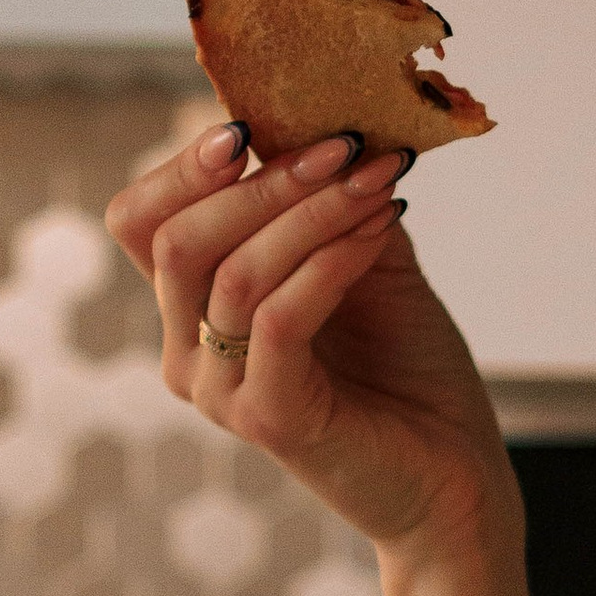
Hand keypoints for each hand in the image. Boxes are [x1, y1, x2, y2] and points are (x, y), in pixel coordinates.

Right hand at [106, 122, 517, 578]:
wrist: (454, 478)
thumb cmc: (408, 372)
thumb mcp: (367, 261)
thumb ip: (330, 201)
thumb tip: (322, 116)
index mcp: (192, 314)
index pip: (141, 222)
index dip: (182, 165)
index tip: (253, 123)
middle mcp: (188, 355)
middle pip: (174, 238)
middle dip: (261, 178)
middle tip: (343, 145)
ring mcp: (222, 393)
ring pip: (230, 271)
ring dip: (310, 210)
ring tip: (380, 181)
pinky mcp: (269, 419)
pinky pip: (278, 315)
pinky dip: (330, 258)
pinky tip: (381, 227)